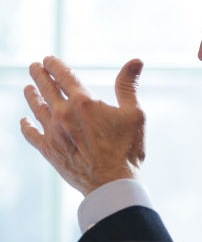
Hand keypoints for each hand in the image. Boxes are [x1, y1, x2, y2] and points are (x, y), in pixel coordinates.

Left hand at [21, 56, 146, 194]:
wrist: (112, 182)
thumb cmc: (127, 148)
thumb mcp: (134, 114)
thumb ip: (128, 85)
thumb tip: (136, 61)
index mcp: (83, 102)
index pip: (62, 75)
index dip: (54, 65)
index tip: (48, 59)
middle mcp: (63, 114)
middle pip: (45, 88)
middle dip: (39, 75)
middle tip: (34, 67)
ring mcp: (53, 132)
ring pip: (36, 108)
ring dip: (31, 96)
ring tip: (28, 88)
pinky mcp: (49, 150)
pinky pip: (31, 134)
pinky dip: (26, 126)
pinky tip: (24, 121)